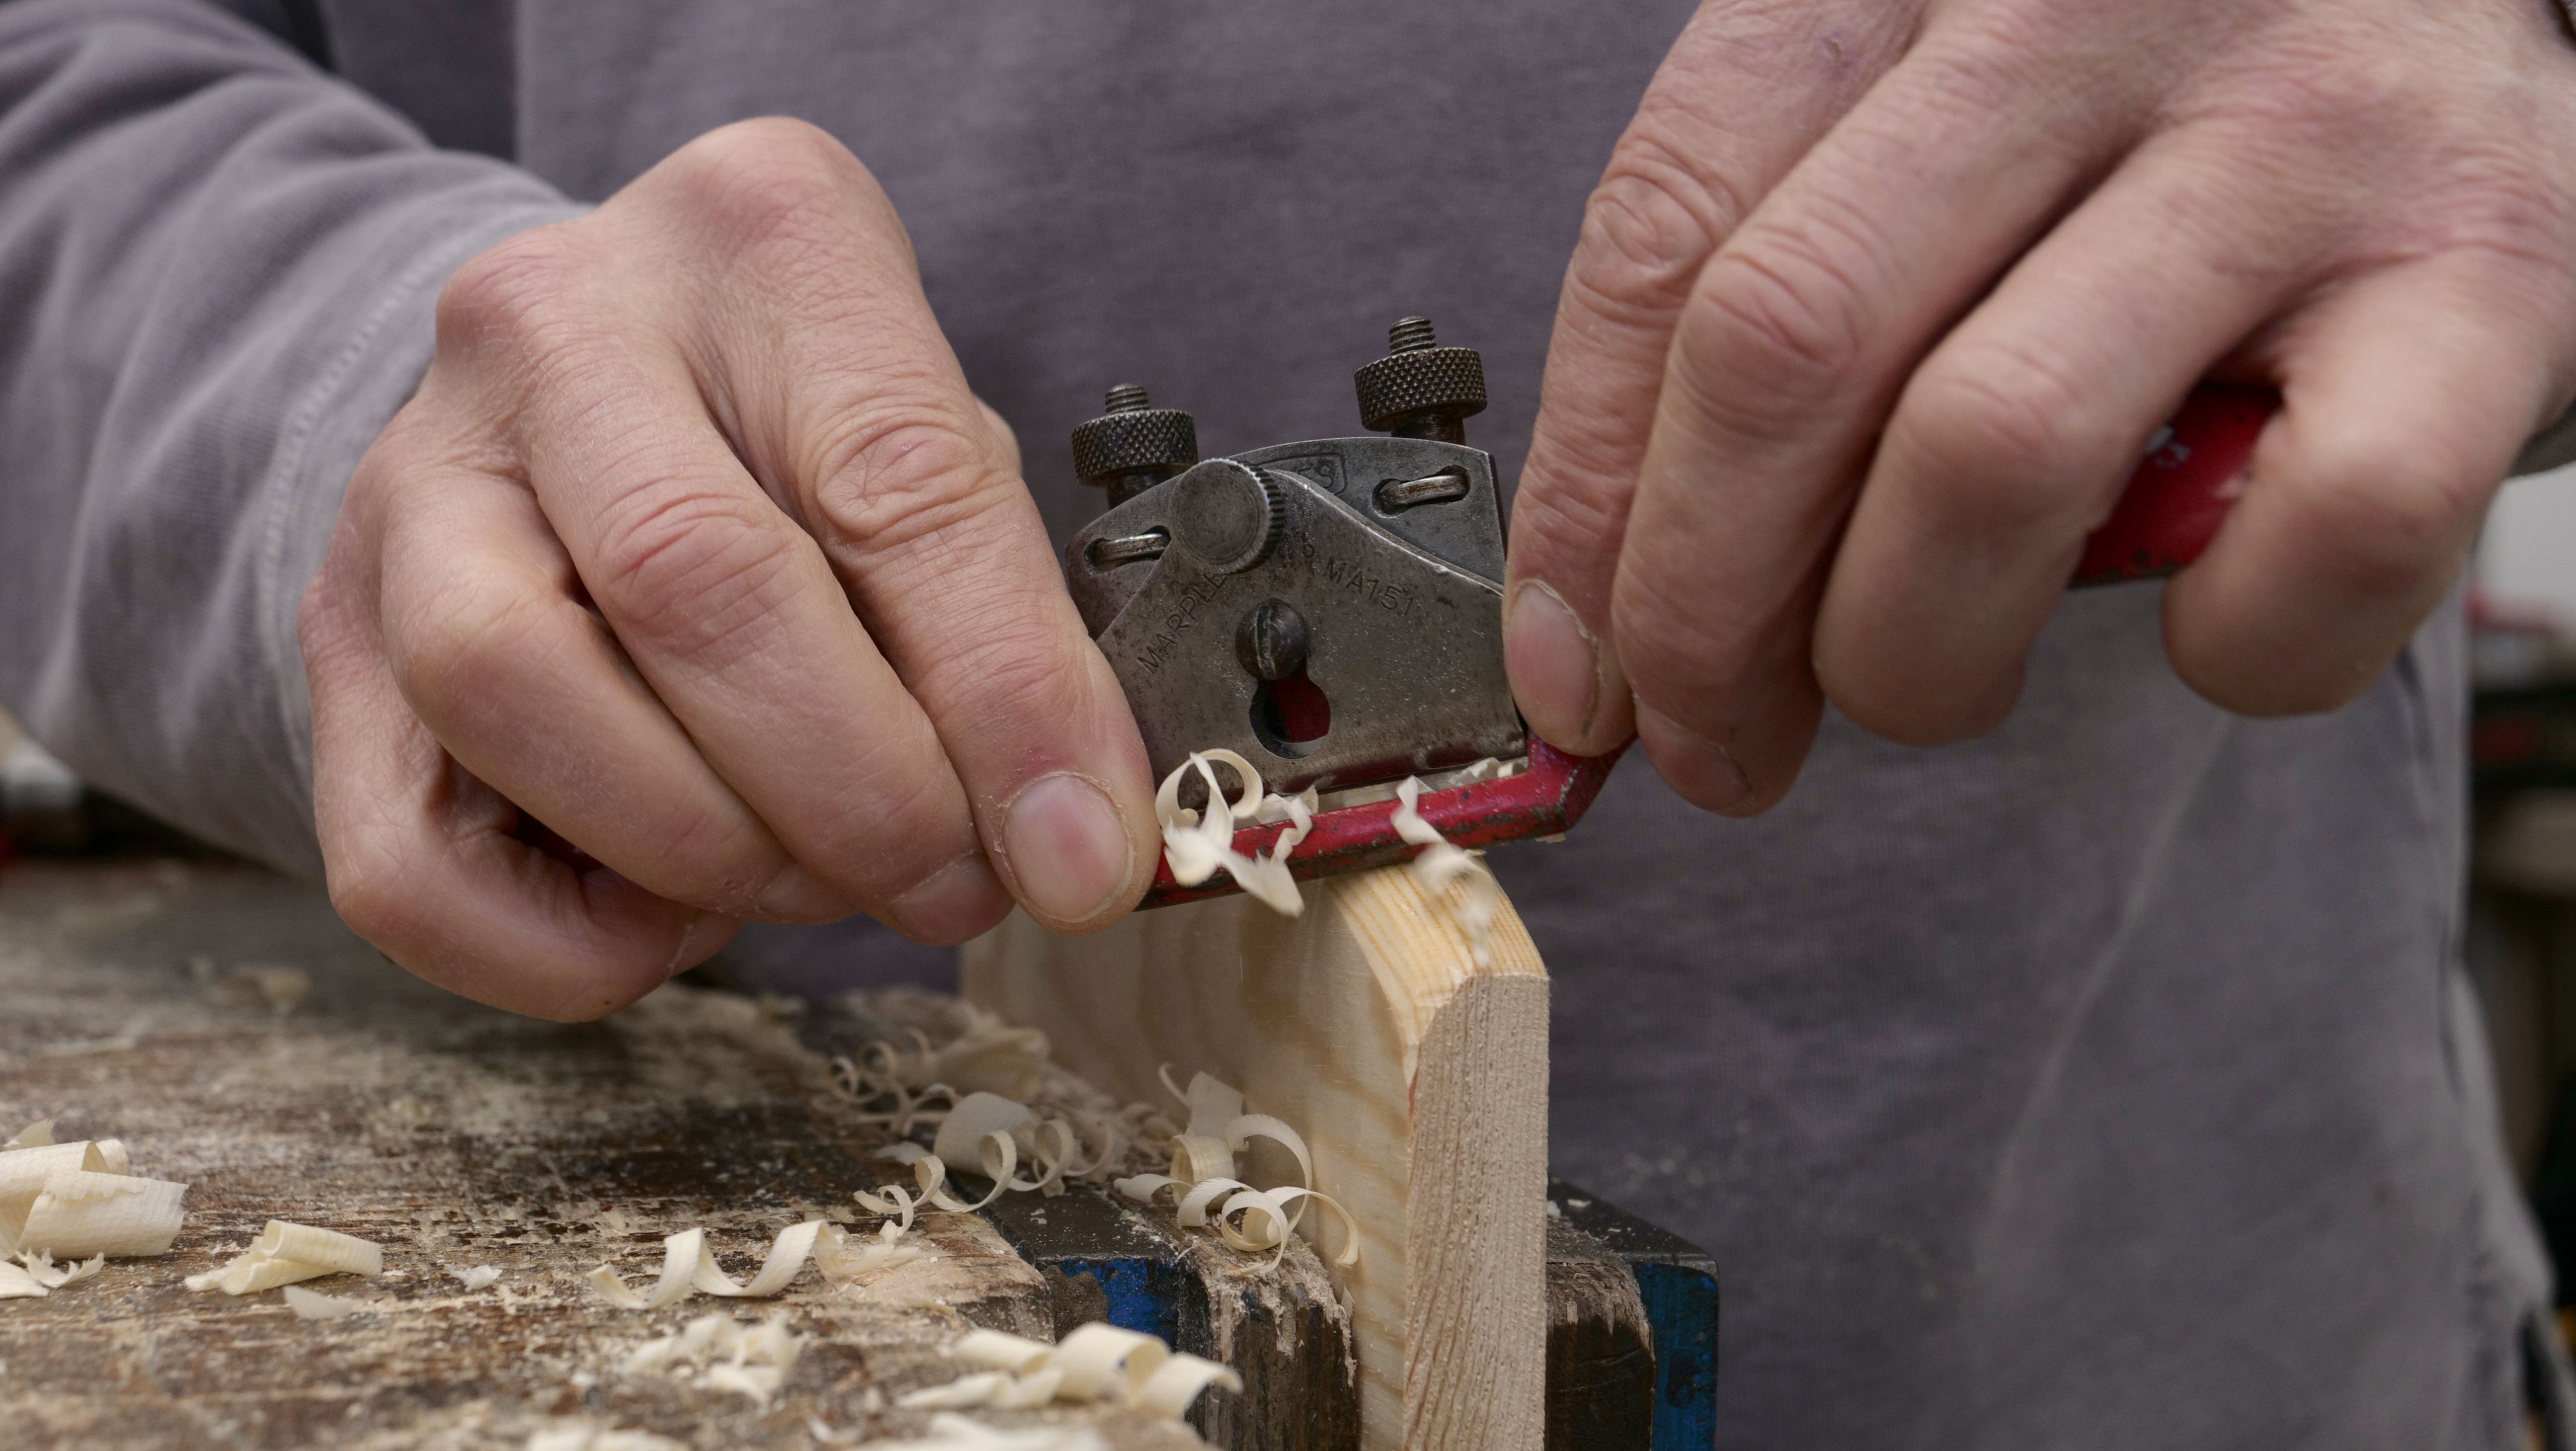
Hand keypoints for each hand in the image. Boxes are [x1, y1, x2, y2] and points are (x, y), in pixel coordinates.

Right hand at [299, 119, 1156, 1019]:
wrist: (585, 401)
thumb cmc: (806, 440)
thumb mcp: (941, 468)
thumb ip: (1009, 626)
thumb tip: (1077, 841)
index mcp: (761, 240)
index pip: (896, 478)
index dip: (1007, 694)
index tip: (1086, 850)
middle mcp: (557, 325)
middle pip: (695, 580)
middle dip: (861, 790)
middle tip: (954, 882)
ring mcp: (410, 478)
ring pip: (514, 689)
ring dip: (708, 850)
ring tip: (817, 877)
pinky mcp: (330, 642)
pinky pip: (405, 866)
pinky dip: (568, 943)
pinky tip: (672, 904)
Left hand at [1506, 0, 2575, 812]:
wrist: (2438, 1)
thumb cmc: (2135, 119)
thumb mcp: (1909, 147)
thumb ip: (1761, 317)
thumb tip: (1602, 637)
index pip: (1660, 239)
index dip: (1583, 499)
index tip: (1568, 674)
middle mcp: (2083, 10)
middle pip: (1787, 347)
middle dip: (1706, 613)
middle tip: (1713, 743)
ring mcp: (2297, 132)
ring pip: (1997, 453)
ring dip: (1910, 654)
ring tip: (1920, 687)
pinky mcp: (2494, 268)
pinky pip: (2317, 534)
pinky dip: (2229, 648)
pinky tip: (2202, 625)